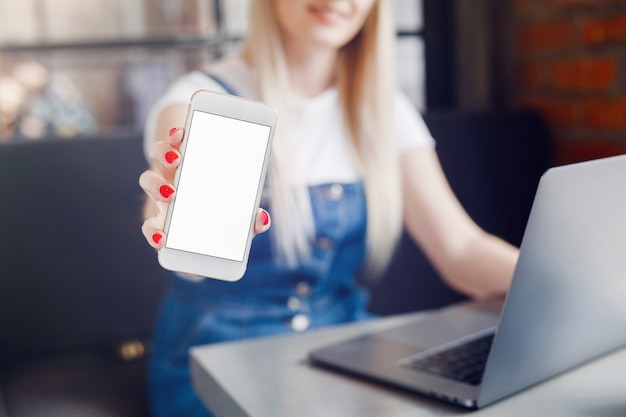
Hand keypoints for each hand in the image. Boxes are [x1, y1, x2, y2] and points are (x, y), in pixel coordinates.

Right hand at [138, 127, 270, 248]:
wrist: (204, 245)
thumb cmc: (223, 218)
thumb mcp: (239, 213)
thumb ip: (250, 217)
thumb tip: (261, 218)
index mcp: (192, 168)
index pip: (180, 144)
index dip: (176, 136)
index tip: (181, 131)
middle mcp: (173, 178)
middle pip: (159, 155)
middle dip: (165, 152)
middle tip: (178, 158)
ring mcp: (162, 200)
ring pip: (148, 181)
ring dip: (156, 184)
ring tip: (171, 193)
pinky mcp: (157, 225)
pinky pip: (148, 226)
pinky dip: (154, 232)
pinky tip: (164, 239)